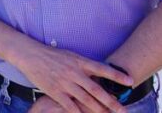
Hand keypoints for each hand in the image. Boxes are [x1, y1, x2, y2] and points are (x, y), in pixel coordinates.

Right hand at [12, 44, 132, 112]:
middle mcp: (74, 72)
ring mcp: (65, 83)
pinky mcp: (55, 91)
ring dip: (99, 109)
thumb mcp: (70, 56)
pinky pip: (70, 105)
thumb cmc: (52, 55)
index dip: (116, 75)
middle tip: (123, 110)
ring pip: (86, 100)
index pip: (102, 69)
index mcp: (79, 61)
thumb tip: (100, 73)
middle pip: (96, 90)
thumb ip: (84, 65)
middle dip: (111, 101)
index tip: (130, 81)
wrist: (30, 54)